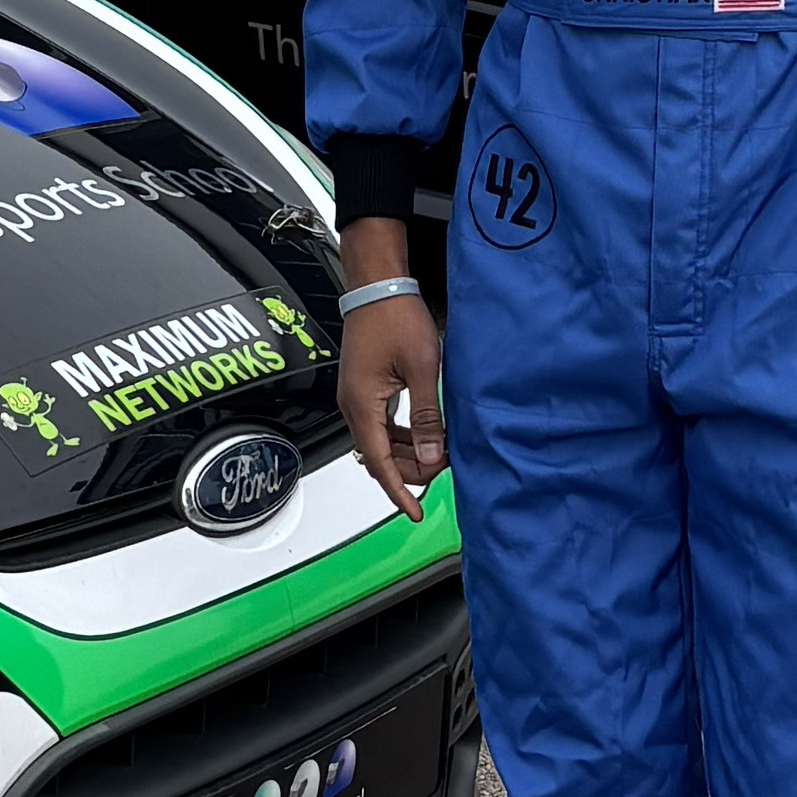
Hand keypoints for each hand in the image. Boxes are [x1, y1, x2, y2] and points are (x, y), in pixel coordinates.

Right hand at [335, 225, 445, 510]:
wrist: (377, 286)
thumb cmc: (395, 318)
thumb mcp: (422, 370)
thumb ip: (427, 417)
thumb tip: (433, 457)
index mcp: (363, 405)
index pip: (380, 463)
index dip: (398, 491)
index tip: (415, 511)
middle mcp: (353, 406)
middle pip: (379, 456)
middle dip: (410, 470)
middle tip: (443, 467)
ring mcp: (357, 397)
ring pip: (380, 442)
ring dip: (408, 452)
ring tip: (439, 451)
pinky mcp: (364, 388)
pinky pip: (381, 424)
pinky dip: (402, 435)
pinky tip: (425, 432)